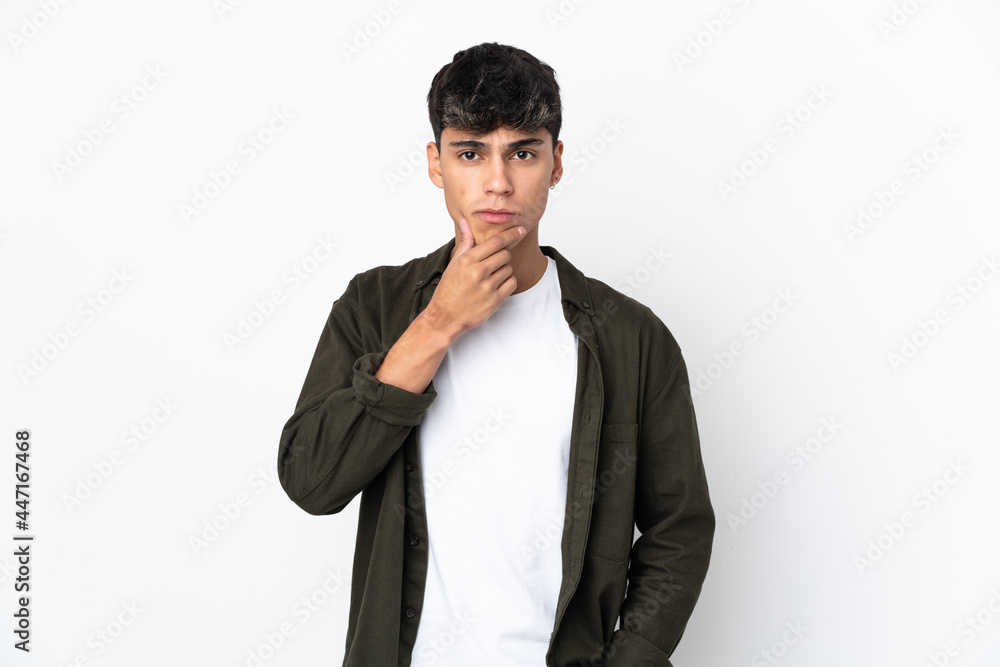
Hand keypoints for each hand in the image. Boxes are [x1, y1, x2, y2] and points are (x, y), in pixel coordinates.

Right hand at [427, 217, 525, 337]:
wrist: (445, 316)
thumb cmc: (449, 289)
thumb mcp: (454, 264)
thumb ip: (464, 242)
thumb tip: (465, 222)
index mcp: (468, 260)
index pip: (496, 242)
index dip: (511, 234)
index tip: (520, 230)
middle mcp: (478, 272)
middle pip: (505, 254)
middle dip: (502, 256)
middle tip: (493, 264)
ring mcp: (488, 286)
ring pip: (509, 268)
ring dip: (504, 271)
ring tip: (490, 278)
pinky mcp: (495, 300)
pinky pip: (512, 283)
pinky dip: (508, 283)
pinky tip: (496, 286)